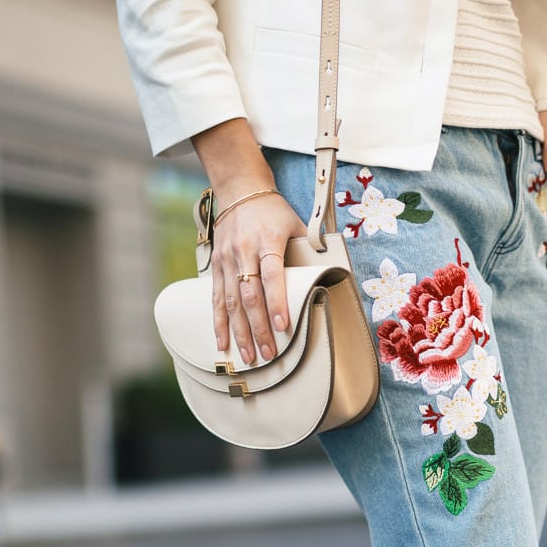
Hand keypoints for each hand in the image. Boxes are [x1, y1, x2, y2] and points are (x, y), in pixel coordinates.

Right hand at [212, 194, 307, 364]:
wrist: (239, 189)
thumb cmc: (273, 210)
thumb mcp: (295, 223)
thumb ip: (308, 249)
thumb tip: (331, 274)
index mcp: (267, 241)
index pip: (272, 276)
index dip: (277, 302)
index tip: (282, 325)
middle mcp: (244, 252)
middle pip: (250, 296)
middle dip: (258, 328)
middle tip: (268, 353)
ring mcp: (227, 260)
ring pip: (230, 302)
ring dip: (239, 332)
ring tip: (247, 357)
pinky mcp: (217, 266)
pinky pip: (215, 299)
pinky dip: (218, 323)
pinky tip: (223, 343)